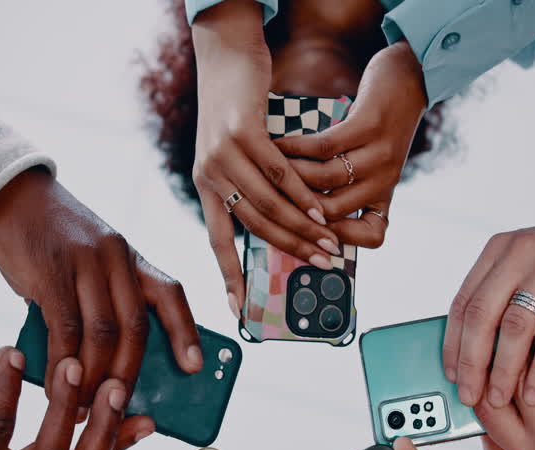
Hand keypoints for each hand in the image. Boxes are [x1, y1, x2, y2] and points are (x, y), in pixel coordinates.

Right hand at [0, 167, 200, 404]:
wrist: (8, 195)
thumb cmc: (50, 241)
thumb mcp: (88, 261)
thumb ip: (101, 300)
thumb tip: (107, 362)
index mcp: (130, 257)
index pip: (170, 293)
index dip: (185, 332)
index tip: (194, 367)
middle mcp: (115, 257)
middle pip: (135, 325)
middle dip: (129, 373)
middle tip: (118, 407)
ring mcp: (84, 263)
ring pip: (102, 332)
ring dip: (95, 376)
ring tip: (83, 406)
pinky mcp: (50, 273)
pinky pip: (65, 328)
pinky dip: (63, 363)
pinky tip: (58, 384)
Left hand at [190, 0, 338, 315]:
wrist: (226, 56)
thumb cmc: (238, 107)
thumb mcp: (235, 152)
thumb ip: (250, 186)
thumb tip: (283, 223)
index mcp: (205, 186)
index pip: (217, 240)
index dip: (230, 276)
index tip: (240, 309)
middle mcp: (208, 174)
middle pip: (254, 226)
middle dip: (291, 251)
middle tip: (321, 266)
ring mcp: (223, 154)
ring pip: (269, 203)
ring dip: (303, 228)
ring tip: (329, 244)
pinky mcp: (242, 132)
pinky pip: (279, 173)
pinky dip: (304, 195)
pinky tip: (322, 210)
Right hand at [275, 40, 427, 248]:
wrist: (407, 78)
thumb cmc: (377, 125)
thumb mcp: (369, 163)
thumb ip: (344, 188)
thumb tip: (295, 208)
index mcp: (385, 194)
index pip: (373, 236)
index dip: (338, 240)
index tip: (304, 232)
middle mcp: (386, 180)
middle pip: (332, 212)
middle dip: (294, 210)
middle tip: (265, 201)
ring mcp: (380, 153)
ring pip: (324, 179)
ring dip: (288, 176)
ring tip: (264, 171)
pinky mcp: (369, 124)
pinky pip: (324, 146)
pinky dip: (295, 147)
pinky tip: (276, 145)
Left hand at [443, 214, 534, 409]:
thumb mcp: (532, 264)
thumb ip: (506, 295)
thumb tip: (478, 349)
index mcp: (500, 250)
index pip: (464, 302)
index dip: (453, 342)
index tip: (450, 374)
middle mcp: (519, 253)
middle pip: (482, 315)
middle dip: (472, 362)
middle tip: (468, 395)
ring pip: (515, 326)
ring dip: (504, 369)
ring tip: (499, 398)